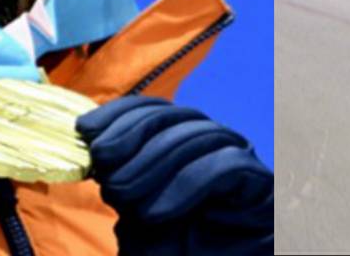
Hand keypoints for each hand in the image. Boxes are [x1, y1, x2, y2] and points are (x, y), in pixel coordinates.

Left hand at [77, 96, 271, 255]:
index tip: (86, 131)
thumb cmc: (169, 249)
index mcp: (184, 143)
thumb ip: (118, 170)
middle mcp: (214, 144)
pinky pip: (227, 164)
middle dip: (134, 140)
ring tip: (126, 200)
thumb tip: (89, 132)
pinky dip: (186, 184)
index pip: (156, 108)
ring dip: (154, 165)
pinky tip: (156, 213)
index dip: (120, 113)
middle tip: (107, 179)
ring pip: (201, 136)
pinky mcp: (262, 185)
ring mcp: (241, 162)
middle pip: (177, 116)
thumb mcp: (133, 207)